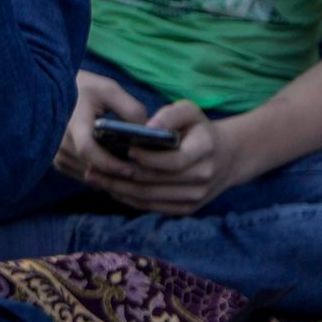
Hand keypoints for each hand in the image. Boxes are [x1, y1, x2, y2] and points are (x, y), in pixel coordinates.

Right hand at [52, 69, 148, 186]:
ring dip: (107, 176)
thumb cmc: (84, 88)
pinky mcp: (58, 160)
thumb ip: (131, 110)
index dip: (109, 163)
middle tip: (140, 173)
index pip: (87, 150)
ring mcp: (56, 153)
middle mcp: (60, 141)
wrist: (53, 89)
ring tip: (130, 171)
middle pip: (90, 167)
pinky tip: (114, 168)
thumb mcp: (110, 91)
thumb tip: (150, 133)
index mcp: (73, 122)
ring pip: (86, 175)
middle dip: (115, 173)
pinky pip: (80, 175)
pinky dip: (97, 174)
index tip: (130, 170)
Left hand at [83, 103, 228, 216]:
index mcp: (205, 150)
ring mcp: (195, 197)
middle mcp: (202, 177)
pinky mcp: (186, 209)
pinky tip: (111, 188)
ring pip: (149, 197)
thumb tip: (147, 126)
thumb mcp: (190, 111)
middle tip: (94, 168)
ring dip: (119, 189)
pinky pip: (152, 207)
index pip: (172, 161)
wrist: (227, 157)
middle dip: (121, 176)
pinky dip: (129, 199)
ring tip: (95, 179)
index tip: (126, 150)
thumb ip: (170, 114)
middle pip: (155, 182)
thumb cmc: (199, 129)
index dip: (147, 159)